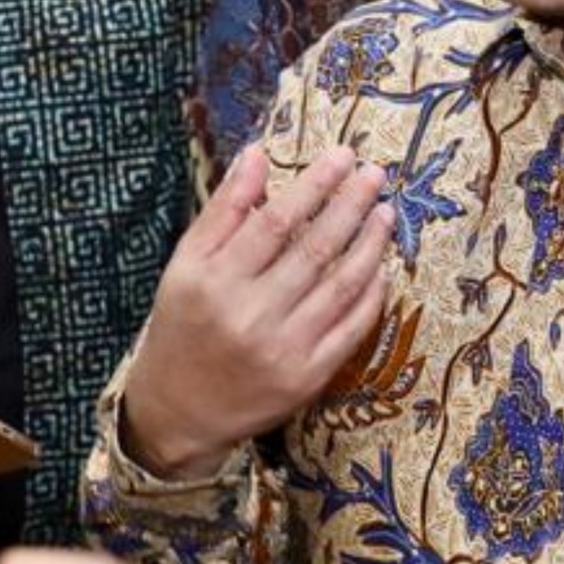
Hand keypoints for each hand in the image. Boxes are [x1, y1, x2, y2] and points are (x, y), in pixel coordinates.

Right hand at [122, 143, 391, 478]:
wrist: (178, 409)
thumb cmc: (184, 324)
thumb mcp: (187, 263)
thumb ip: (223, 209)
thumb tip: (258, 154)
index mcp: (215, 281)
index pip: (276, 221)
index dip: (314, 185)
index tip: (342, 156)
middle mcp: (250, 315)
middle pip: (314, 249)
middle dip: (351, 205)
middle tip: (375, 174)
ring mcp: (283, 350)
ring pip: (341, 287)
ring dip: (370, 246)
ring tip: (385, 214)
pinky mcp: (307, 379)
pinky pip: (351, 329)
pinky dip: (373, 296)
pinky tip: (383, 268)